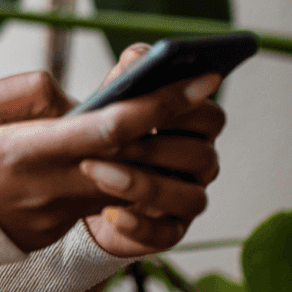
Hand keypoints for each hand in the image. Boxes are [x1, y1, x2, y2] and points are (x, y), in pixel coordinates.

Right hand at [0, 46, 223, 254]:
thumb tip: (72, 97)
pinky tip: (126, 153)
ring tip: (172, 123)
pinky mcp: (52, 232)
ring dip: (156, 158)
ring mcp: (53, 217)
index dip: (159, 105)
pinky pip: (96, 203)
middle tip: (208, 91)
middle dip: (178, 128)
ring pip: (125, 188)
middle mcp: (46, 190)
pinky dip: (117, 178)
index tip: (197, 79)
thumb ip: (25, 93)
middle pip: (133, 161)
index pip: (108, 129)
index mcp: (24, 152)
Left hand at [79, 44, 225, 256]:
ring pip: (191, 198)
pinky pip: (166, 235)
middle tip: (120, 140)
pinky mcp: (167, 231)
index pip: (211, 116)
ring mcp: (186, 199)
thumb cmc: (105, 131)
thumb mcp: (112, 99)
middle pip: (204, 156)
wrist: (80, 184)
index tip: (158, 100)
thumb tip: (141, 56)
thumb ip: (128, 75)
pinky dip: (140, 225)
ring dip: (145, 184)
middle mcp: (199, 164)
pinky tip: (109, 212)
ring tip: (98, 172)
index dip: (188, 109)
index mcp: (192, 127)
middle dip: (162, 147)